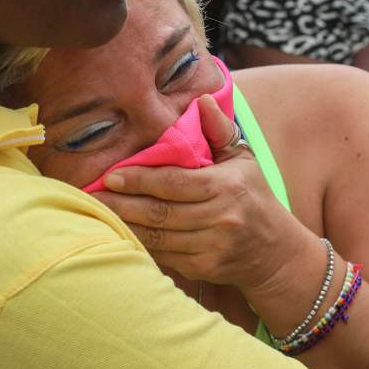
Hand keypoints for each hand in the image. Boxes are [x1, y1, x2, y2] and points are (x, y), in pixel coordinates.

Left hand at [93, 94, 310, 294]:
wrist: (276, 251)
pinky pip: (164, 256)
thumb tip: (203, 99)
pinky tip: (120, 234)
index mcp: (227, 187)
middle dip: (122, 204)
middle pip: (160, 212)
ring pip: (158, 237)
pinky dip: (141, 245)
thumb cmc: (254, 196)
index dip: (140, 180)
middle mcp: (221, 218)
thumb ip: (219, 130)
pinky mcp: (204, 268)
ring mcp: (212, 247)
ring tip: (98, 214)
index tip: (111, 175)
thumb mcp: (243, 159)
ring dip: (125, 226)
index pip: (174, 183)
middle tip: (93, 196)